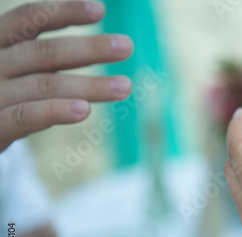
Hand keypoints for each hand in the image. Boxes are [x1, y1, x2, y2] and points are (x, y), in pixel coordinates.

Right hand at [0, 1, 133, 151]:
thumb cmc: (1, 97)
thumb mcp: (17, 71)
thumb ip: (43, 59)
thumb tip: (101, 45)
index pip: (27, 20)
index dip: (63, 13)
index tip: (100, 10)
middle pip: (43, 53)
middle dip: (88, 49)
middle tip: (127, 46)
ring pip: (43, 86)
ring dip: (88, 86)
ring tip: (124, 87)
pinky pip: (25, 117)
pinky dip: (55, 111)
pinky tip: (85, 110)